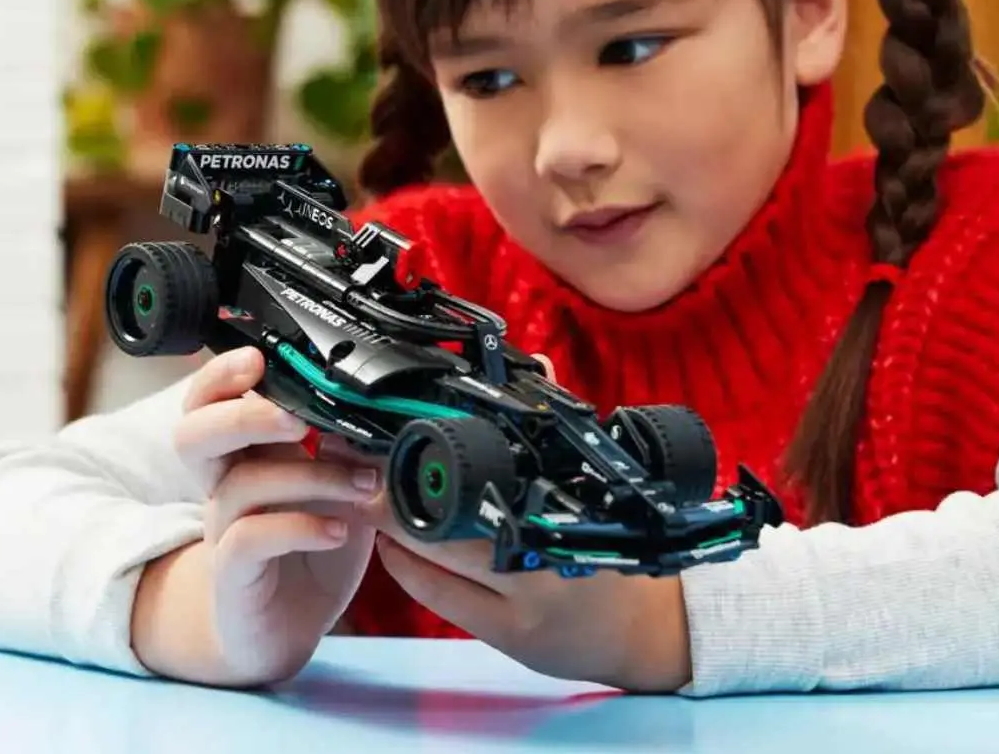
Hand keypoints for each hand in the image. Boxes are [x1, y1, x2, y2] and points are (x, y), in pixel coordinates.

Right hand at [132, 347, 379, 686]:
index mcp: (249, 454)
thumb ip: (351, 450)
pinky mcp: (233, 575)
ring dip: (309, 475)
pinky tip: (339, 530)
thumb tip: (372, 406)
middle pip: (195, 433)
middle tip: (294, 417)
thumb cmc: (312, 548)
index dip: (224, 374)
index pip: (214, 400)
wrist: (285, 630)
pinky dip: (299, 527)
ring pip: (241, 484)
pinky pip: (249, 540)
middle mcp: (227, 486)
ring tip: (361, 484)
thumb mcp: (344, 490)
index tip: (261, 357)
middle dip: (241, 414)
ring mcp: (225, 531)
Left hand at [364, 351, 691, 692]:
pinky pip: (437, 597)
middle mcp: (538, 554)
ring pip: (432, 557)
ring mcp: (519, 599)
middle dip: (386, 486)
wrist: (649, 628)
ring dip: (388, 523)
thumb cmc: (617, 542)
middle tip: (349, 458)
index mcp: (559, 506)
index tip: (379, 427)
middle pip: (438, 518)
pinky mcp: (504, 633)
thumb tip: (536, 365)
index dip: (414, 452)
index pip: (471, 473)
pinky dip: (404, 565)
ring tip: (363, 493)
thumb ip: (556, 428)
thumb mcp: (594, 479)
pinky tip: (391, 542)